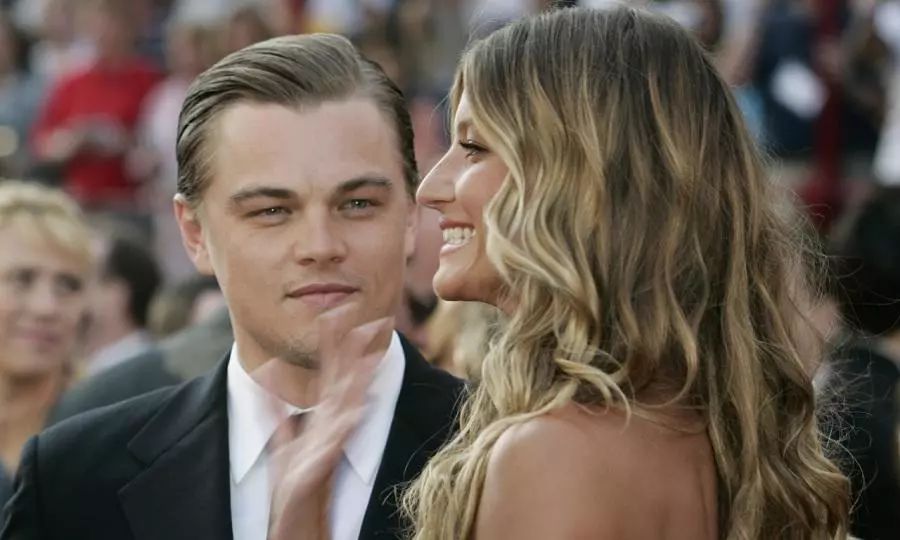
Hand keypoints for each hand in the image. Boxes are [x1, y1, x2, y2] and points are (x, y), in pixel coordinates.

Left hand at [264, 310, 393, 539]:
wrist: (299, 525)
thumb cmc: (294, 487)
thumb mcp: (282, 440)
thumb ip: (274, 408)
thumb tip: (266, 369)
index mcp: (322, 419)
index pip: (333, 376)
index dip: (336, 345)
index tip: (338, 315)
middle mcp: (331, 429)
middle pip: (346, 384)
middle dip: (355, 353)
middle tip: (367, 319)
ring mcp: (329, 446)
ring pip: (348, 408)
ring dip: (360, 382)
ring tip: (371, 356)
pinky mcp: (321, 468)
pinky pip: (337, 443)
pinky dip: (347, 425)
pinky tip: (356, 408)